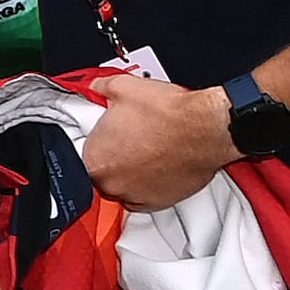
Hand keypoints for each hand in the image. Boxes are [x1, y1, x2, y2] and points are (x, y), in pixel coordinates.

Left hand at [79, 77, 232, 211]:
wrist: (207, 129)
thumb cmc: (170, 114)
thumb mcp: (124, 87)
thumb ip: (99, 88)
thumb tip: (95, 86)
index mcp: (96, 159)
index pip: (82, 155)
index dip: (98, 142)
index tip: (108, 136)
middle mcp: (112, 183)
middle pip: (102, 173)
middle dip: (114, 157)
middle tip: (130, 140)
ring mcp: (135, 195)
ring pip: (123, 185)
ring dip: (131, 171)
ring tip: (147, 150)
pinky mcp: (158, 203)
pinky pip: (144, 197)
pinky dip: (148, 184)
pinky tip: (157, 164)